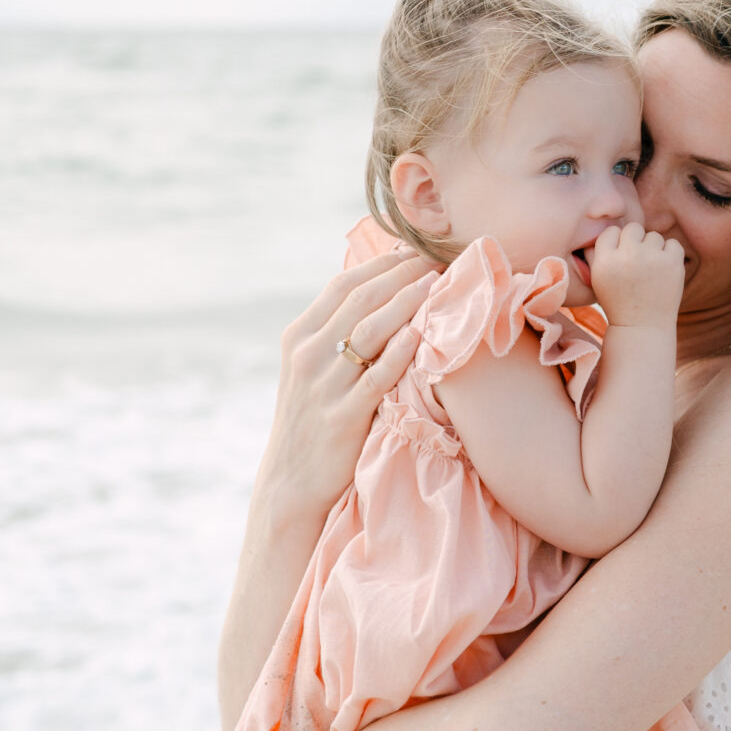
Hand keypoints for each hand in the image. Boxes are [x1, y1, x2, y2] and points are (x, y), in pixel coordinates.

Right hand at [256, 249, 436, 534]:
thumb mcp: (311, 370)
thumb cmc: (312, 420)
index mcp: (299, 337)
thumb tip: (380, 297)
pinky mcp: (343, 416)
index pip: (343, 285)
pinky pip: (377, 376)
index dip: (381, 263)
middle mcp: (308, 354)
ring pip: (370, 330)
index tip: (415, 249)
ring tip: (439, 283)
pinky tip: (422, 333)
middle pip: (361, 299)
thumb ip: (336, 335)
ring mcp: (324, 385)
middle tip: (438, 257)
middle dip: (402, 274)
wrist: (291, 480)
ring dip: (407, 302)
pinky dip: (400, 351)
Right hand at [586, 223, 685, 328]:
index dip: (617, 244)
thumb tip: (605, 227)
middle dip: (636, 242)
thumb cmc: (618, 302)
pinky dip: (670, 255)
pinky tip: (663, 271)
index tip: (621, 258)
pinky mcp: (672, 263)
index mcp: (605, 261)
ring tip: (650, 272)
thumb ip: (595, 253)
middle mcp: (626, 256)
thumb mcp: (598, 279)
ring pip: (654, 236)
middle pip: (633, 228)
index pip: (612, 231)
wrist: (642, 327)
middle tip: (637, 263)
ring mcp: (651, 258)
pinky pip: (672, 244)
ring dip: (653, 250)